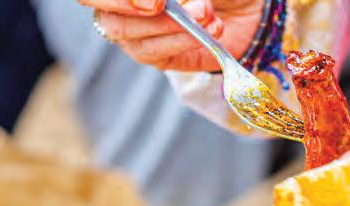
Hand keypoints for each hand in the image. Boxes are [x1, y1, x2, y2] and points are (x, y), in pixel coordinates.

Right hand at [82, 0, 262, 70]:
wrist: (245, 7)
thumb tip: (158, 0)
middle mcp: (119, 4)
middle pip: (104, 13)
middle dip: (128, 5)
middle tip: (159, 3)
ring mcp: (133, 31)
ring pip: (128, 33)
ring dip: (169, 22)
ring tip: (205, 12)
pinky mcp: (155, 56)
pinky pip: (155, 52)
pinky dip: (183, 39)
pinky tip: (210, 29)